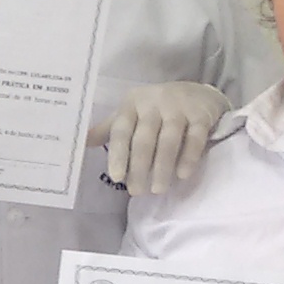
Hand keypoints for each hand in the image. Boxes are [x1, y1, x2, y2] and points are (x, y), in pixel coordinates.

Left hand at [99, 81, 231, 195]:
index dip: (118, 154)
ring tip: (158, 190)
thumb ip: (109, 129)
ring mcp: (179, 106)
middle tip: (137, 191)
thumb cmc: (157, 109)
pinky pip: (194, 137)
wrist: (198, 92)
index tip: (116, 177)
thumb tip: (81, 141)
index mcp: (132, 104)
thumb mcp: (131, 114)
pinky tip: (182, 175)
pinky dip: (188, 157)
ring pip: (168, 140)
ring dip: (162, 167)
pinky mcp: (201, 114)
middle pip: (144, 139)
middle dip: (139, 167)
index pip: (121, 131)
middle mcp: (153, 102)